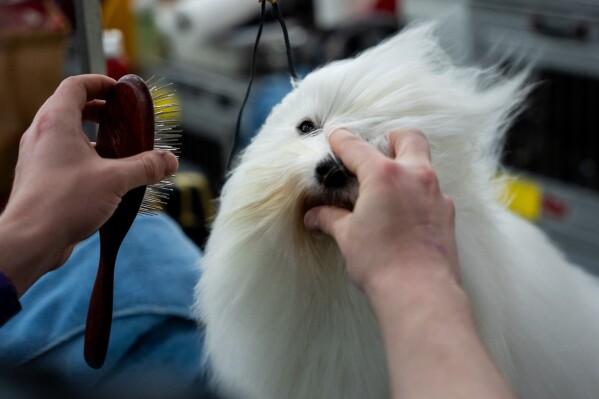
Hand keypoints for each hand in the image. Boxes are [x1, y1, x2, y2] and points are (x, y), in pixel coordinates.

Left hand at [0, 74, 177, 294]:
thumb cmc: (63, 203)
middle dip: (98, 110)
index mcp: (56, 122)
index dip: (100, 83)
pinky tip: (104, 178)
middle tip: (120, 120)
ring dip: (91, 137)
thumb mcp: (116, 180)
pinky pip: (63, 158)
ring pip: (66, 135)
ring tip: (117, 151)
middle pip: (70, 107)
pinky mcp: (39, 179)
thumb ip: (145, 167)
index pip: (76, 85)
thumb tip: (169, 161)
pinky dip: (83, 158)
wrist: (31, 239)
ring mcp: (37, 157)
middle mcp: (42, 135)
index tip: (119, 91)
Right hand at [304, 130, 514, 398]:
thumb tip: (315, 217)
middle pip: (408, 137)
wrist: (420, 292)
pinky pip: (433, 191)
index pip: (357, 147)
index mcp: (384, 175)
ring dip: (407, 166)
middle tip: (376, 150)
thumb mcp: (348, 237)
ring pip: (424, 163)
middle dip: (391, 138)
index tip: (335, 134)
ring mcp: (436, 193)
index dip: (342, 139)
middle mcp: (414, 176)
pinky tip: (405, 213)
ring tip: (388, 187)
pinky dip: (418, 193)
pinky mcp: (447, 214)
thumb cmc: (382, 263)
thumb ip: (331, 219)